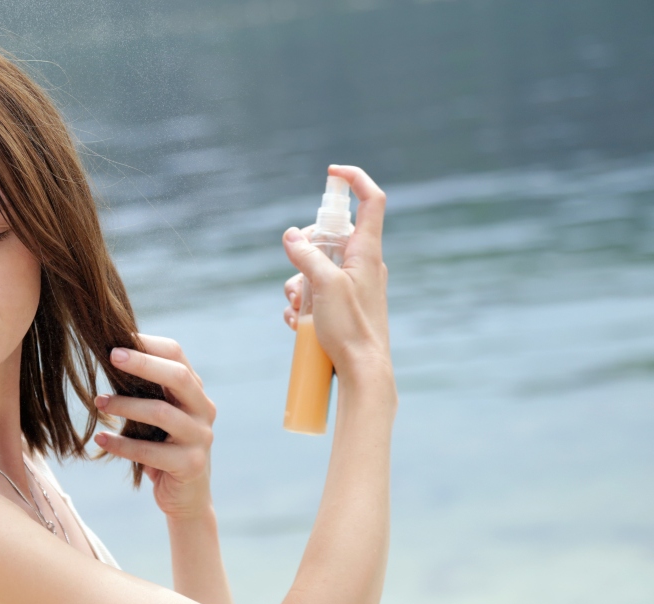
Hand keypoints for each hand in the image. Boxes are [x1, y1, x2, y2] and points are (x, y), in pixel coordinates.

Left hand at [93, 334, 216, 520]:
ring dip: (126, 405)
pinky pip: (151, 451)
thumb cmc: (163, 447)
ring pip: (163, 412)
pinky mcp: (190, 465)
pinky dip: (122, 444)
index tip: (117, 338)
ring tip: (99, 402)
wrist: (186, 497)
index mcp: (195, 391)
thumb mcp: (157, 414)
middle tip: (110, 355)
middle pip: (178, 377)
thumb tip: (108, 355)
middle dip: (143, 363)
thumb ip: (145, 390)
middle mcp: (204, 410)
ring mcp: (201, 438)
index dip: (148, 345)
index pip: (178, 356)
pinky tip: (101, 437)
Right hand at [282, 165, 391, 378]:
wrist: (364, 372)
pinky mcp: (343, 307)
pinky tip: (295, 321)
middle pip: (331, 236)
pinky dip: (301, 303)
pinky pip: (317, 293)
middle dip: (304, 247)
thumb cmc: (352, 329)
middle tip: (295, 265)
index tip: (331, 174)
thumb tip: (291, 235)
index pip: (371, 201)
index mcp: (367, 251)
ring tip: (293, 304)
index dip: (355, 180)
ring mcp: (353, 286)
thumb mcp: (324, 286)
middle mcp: (363, 264)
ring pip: (318, 268)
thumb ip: (307, 257)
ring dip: (297, 282)